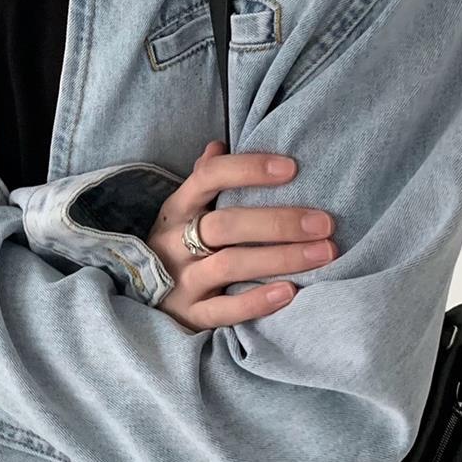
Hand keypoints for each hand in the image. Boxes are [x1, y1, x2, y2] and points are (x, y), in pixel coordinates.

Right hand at [147, 140, 336, 331]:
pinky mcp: (188, 316)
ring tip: (323, 254)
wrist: (136, 300)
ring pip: (230, 265)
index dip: (249, 169)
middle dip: (279, 221)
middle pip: (226, 224)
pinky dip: (257, 302)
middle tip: (324, 223)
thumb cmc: (172, 249)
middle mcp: (174, 243)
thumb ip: (201, 181)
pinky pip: (224, 310)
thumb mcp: (179, 213)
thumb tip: (219, 145)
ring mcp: (181, 281)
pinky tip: (290, 292)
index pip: (209, 177)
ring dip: (281, 258)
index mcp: (176, 210)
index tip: (291, 168)